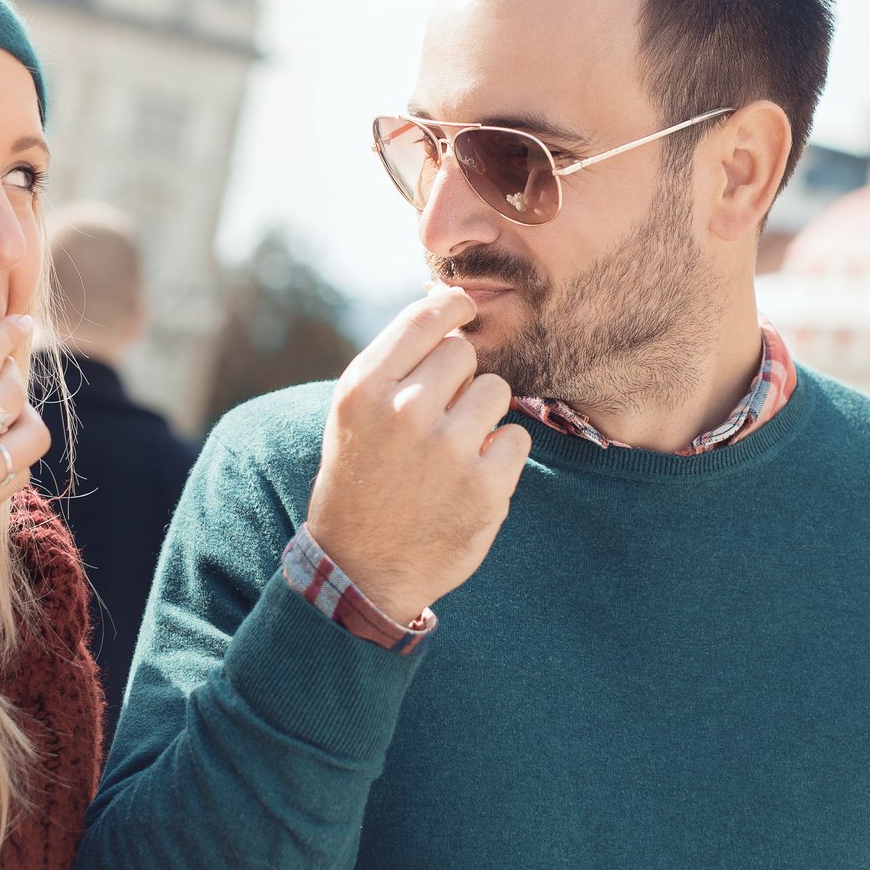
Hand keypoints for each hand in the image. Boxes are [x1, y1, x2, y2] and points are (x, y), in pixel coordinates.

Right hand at [304, 287, 530, 625]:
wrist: (361, 568)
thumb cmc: (360, 479)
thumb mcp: (353, 416)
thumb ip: (395, 363)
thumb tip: (447, 301)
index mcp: (364, 390)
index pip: (426, 318)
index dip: (452, 309)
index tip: (462, 311)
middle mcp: (404, 412)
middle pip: (464, 353)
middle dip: (459, 378)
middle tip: (439, 416)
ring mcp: (447, 450)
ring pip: (495, 390)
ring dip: (481, 416)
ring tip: (451, 450)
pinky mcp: (485, 486)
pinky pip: (515, 437)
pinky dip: (499, 457)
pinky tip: (468, 479)